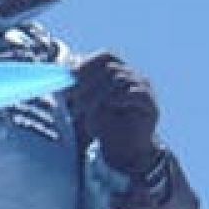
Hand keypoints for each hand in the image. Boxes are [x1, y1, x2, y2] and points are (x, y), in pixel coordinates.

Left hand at [69, 52, 160, 173]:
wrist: (123, 151)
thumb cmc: (104, 126)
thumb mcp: (86, 106)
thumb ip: (77, 90)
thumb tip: (57, 74)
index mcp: (119, 72)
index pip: (105, 57)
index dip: (88, 64)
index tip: (70, 76)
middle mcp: (133, 77)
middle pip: (110, 68)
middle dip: (88, 83)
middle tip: (72, 97)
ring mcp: (144, 89)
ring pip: (120, 79)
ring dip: (98, 94)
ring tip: (84, 109)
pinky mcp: (151, 105)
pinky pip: (135, 93)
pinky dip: (119, 98)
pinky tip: (108, 106)